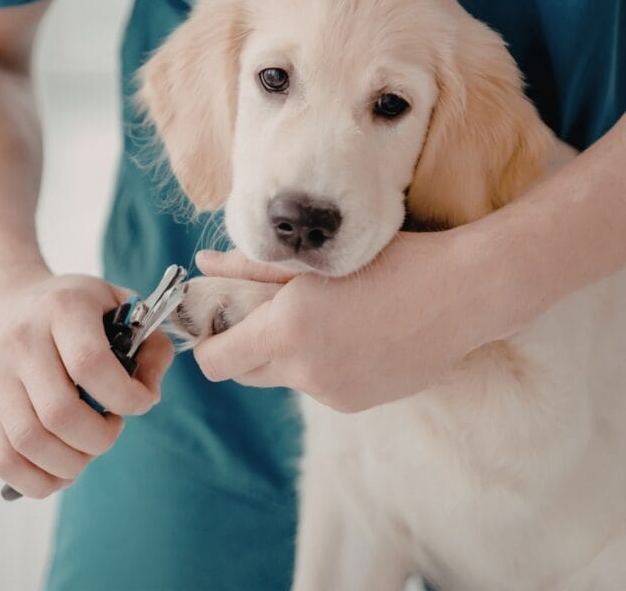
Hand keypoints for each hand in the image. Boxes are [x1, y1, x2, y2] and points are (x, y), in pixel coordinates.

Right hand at [0, 271, 173, 497]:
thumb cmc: (66, 308)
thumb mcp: (114, 302)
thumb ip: (151, 343)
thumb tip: (149, 394)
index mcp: (63, 309)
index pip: (91, 364)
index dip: (126, 397)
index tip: (141, 402)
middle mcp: (22, 340)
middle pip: (60, 413)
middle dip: (99, 439)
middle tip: (110, 428)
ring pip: (30, 443)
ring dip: (71, 464)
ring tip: (85, 449)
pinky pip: (4, 461)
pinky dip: (37, 481)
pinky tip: (58, 470)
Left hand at [192, 230, 513, 412]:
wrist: (463, 293)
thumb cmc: (389, 261)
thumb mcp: (313, 261)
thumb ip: (248, 266)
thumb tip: (203, 264)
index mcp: (287, 332)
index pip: (214, 362)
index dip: (208, 342)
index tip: (218, 320)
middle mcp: (306, 372)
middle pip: (243, 374)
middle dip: (242, 347)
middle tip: (262, 312)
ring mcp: (334, 394)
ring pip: (285, 378)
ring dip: (286, 354)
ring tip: (322, 316)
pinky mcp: (358, 404)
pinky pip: (319, 386)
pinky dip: (320, 364)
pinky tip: (352, 333)